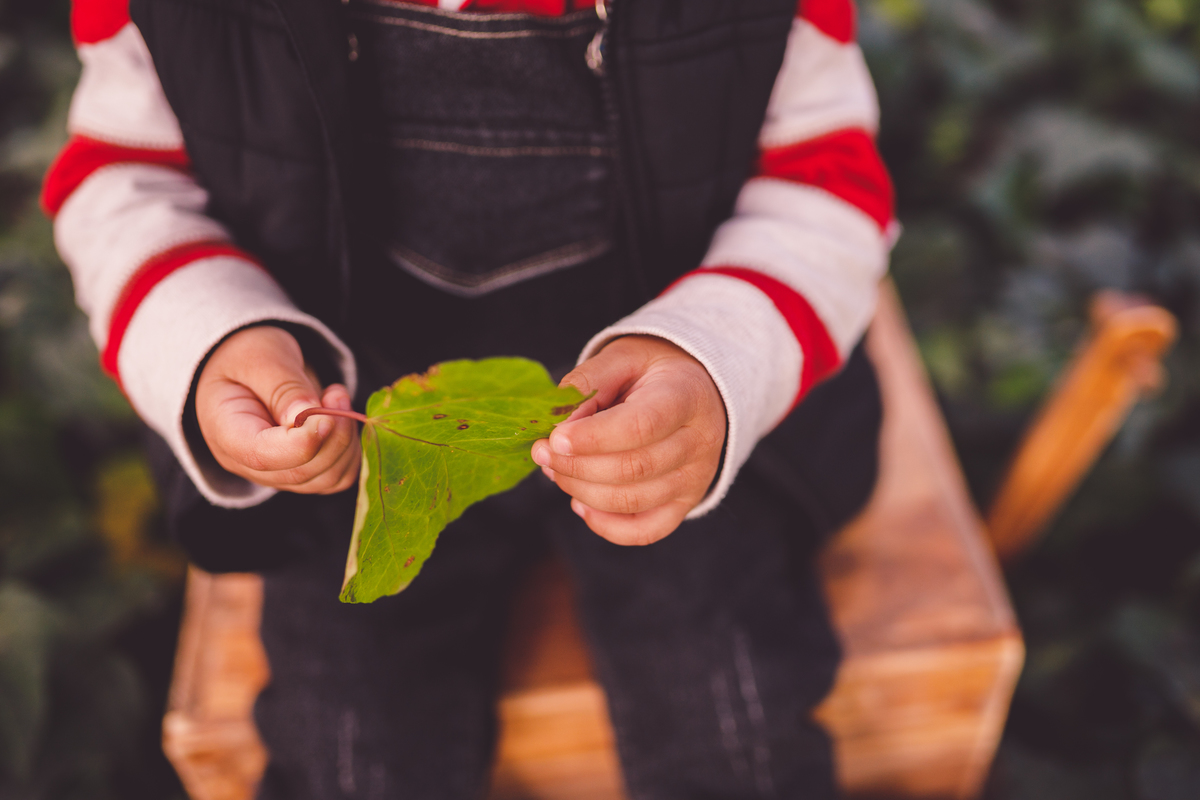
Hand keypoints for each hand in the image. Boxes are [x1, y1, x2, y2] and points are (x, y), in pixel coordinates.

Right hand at [195, 325, 359, 493]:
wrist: (249, 365)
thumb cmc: (248, 355)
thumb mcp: (261, 357)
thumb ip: (283, 386)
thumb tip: (305, 416)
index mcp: (226, 432)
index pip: (262, 456)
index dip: (302, 443)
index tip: (328, 416)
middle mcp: (248, 463)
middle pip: (301, 472)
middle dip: (333, 434)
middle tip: (336, 393)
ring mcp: (277, 472)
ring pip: (327, 478)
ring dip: (346, 440)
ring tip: (336, 398)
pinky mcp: (303, 471)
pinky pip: (339, 476)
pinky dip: (351, 449)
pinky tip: (341, 418)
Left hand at [532, 336, 725, 545]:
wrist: (696, 391)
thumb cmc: (652, 372)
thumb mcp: (622, 357)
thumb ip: (589, 383)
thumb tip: (559, 424)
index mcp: (686, 397)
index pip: (641, 426)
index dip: (593, 438)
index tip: (554, 438)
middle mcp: (698, 442)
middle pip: (633, 468)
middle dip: (576, 466)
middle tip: (541, 452)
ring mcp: (695, 479)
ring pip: (632, 501)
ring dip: (581, 491)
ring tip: (554, 470)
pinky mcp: (685, 504)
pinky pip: (645, 531)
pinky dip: (606, 526)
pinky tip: (580, 504)